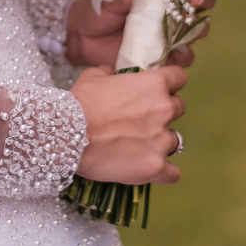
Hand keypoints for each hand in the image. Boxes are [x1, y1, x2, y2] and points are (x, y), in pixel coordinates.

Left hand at [64, 0, 217, 69]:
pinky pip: (183, 59)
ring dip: (197, 28)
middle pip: (201, 5)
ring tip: (185, 27)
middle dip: (204, 1)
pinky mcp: (163, 56)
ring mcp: (168, 35)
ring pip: (197, 31)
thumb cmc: (97, 11)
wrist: (82, 39)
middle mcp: (169, 11)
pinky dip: (184, 56)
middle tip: (194, 0)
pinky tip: (178, 52)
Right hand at [70, 63, 186, 185]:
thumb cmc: (79, 104)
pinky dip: (164, 172)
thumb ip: (108, 72)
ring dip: (160, 142)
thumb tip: (111, 72)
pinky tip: (150, 169)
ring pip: (175, 141)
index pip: (179, 77)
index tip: (160, 90)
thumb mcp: (91, 77)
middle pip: (179, 108)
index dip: (169, 83)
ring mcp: (162, 140)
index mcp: (154, 84)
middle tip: (142, 121)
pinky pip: (173, 173)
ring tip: (139, 147)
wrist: (66, 135)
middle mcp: (164, 110)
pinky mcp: (156, 167)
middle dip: (163, 113)